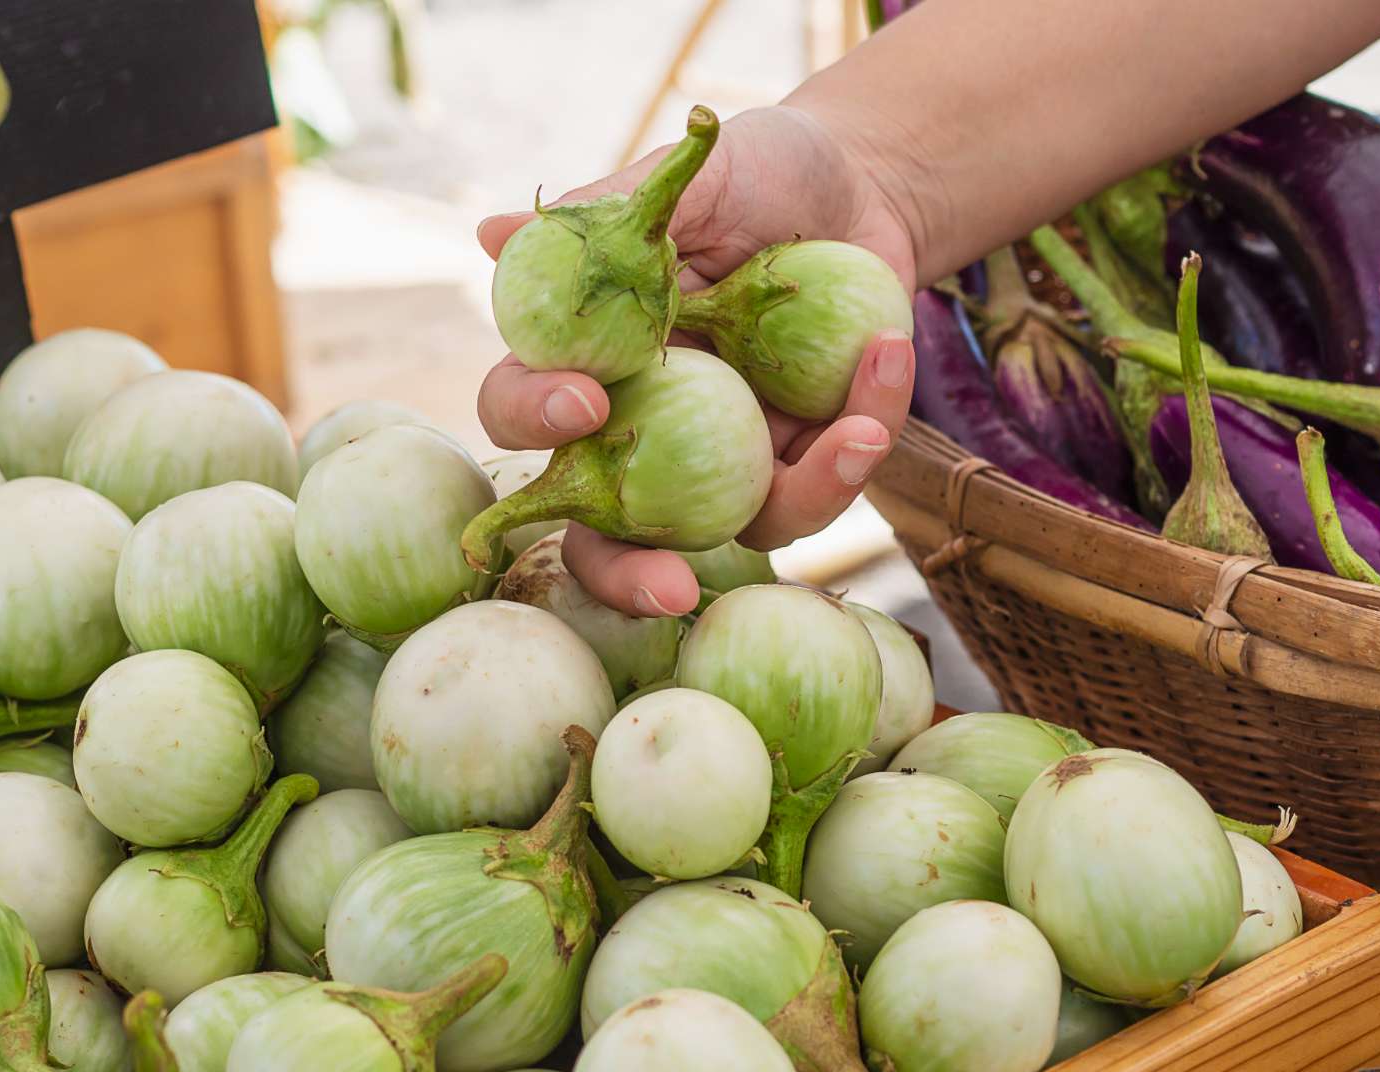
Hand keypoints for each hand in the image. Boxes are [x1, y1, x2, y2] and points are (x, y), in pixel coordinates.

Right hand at [476, 105, 918, 616]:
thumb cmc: (756, 175)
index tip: (587, 403)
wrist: (862, 186)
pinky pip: (823, 485)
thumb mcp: (690, 183)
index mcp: (589, 361)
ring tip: (861, 431)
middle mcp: (642, 428)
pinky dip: (862, 437)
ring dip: (806, 495)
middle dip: (627, 576)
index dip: (536, 418)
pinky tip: (886, 357)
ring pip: (736, 531)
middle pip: (602, 535)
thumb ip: (606, 215)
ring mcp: (724, 459)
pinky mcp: (802, 463)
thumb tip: (493, 234)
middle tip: (672, 588)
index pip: (523, 408)